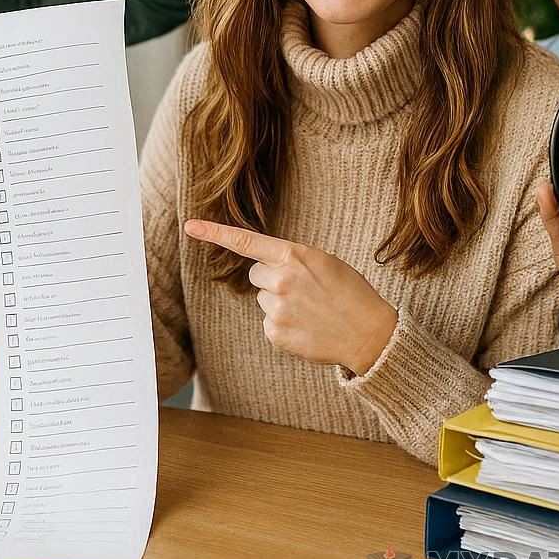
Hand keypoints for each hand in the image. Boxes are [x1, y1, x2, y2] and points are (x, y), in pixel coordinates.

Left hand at [183, 219, 397, 373]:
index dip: (214, 232)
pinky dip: (284, 325)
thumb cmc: (349, 292)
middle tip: (302, 289)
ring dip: (279, 302)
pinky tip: (306, 326)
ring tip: (309, 309)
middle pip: (255, 274)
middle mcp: (280, 280)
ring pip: (262, 299)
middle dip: (272, 278)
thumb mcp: (323, 262)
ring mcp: (277, 308)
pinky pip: (268, 322)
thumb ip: (292, 260)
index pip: (245, 241)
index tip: (190, 226)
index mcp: (293, 255)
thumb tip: (268, 267)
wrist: (368, 332)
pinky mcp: (276, 333)